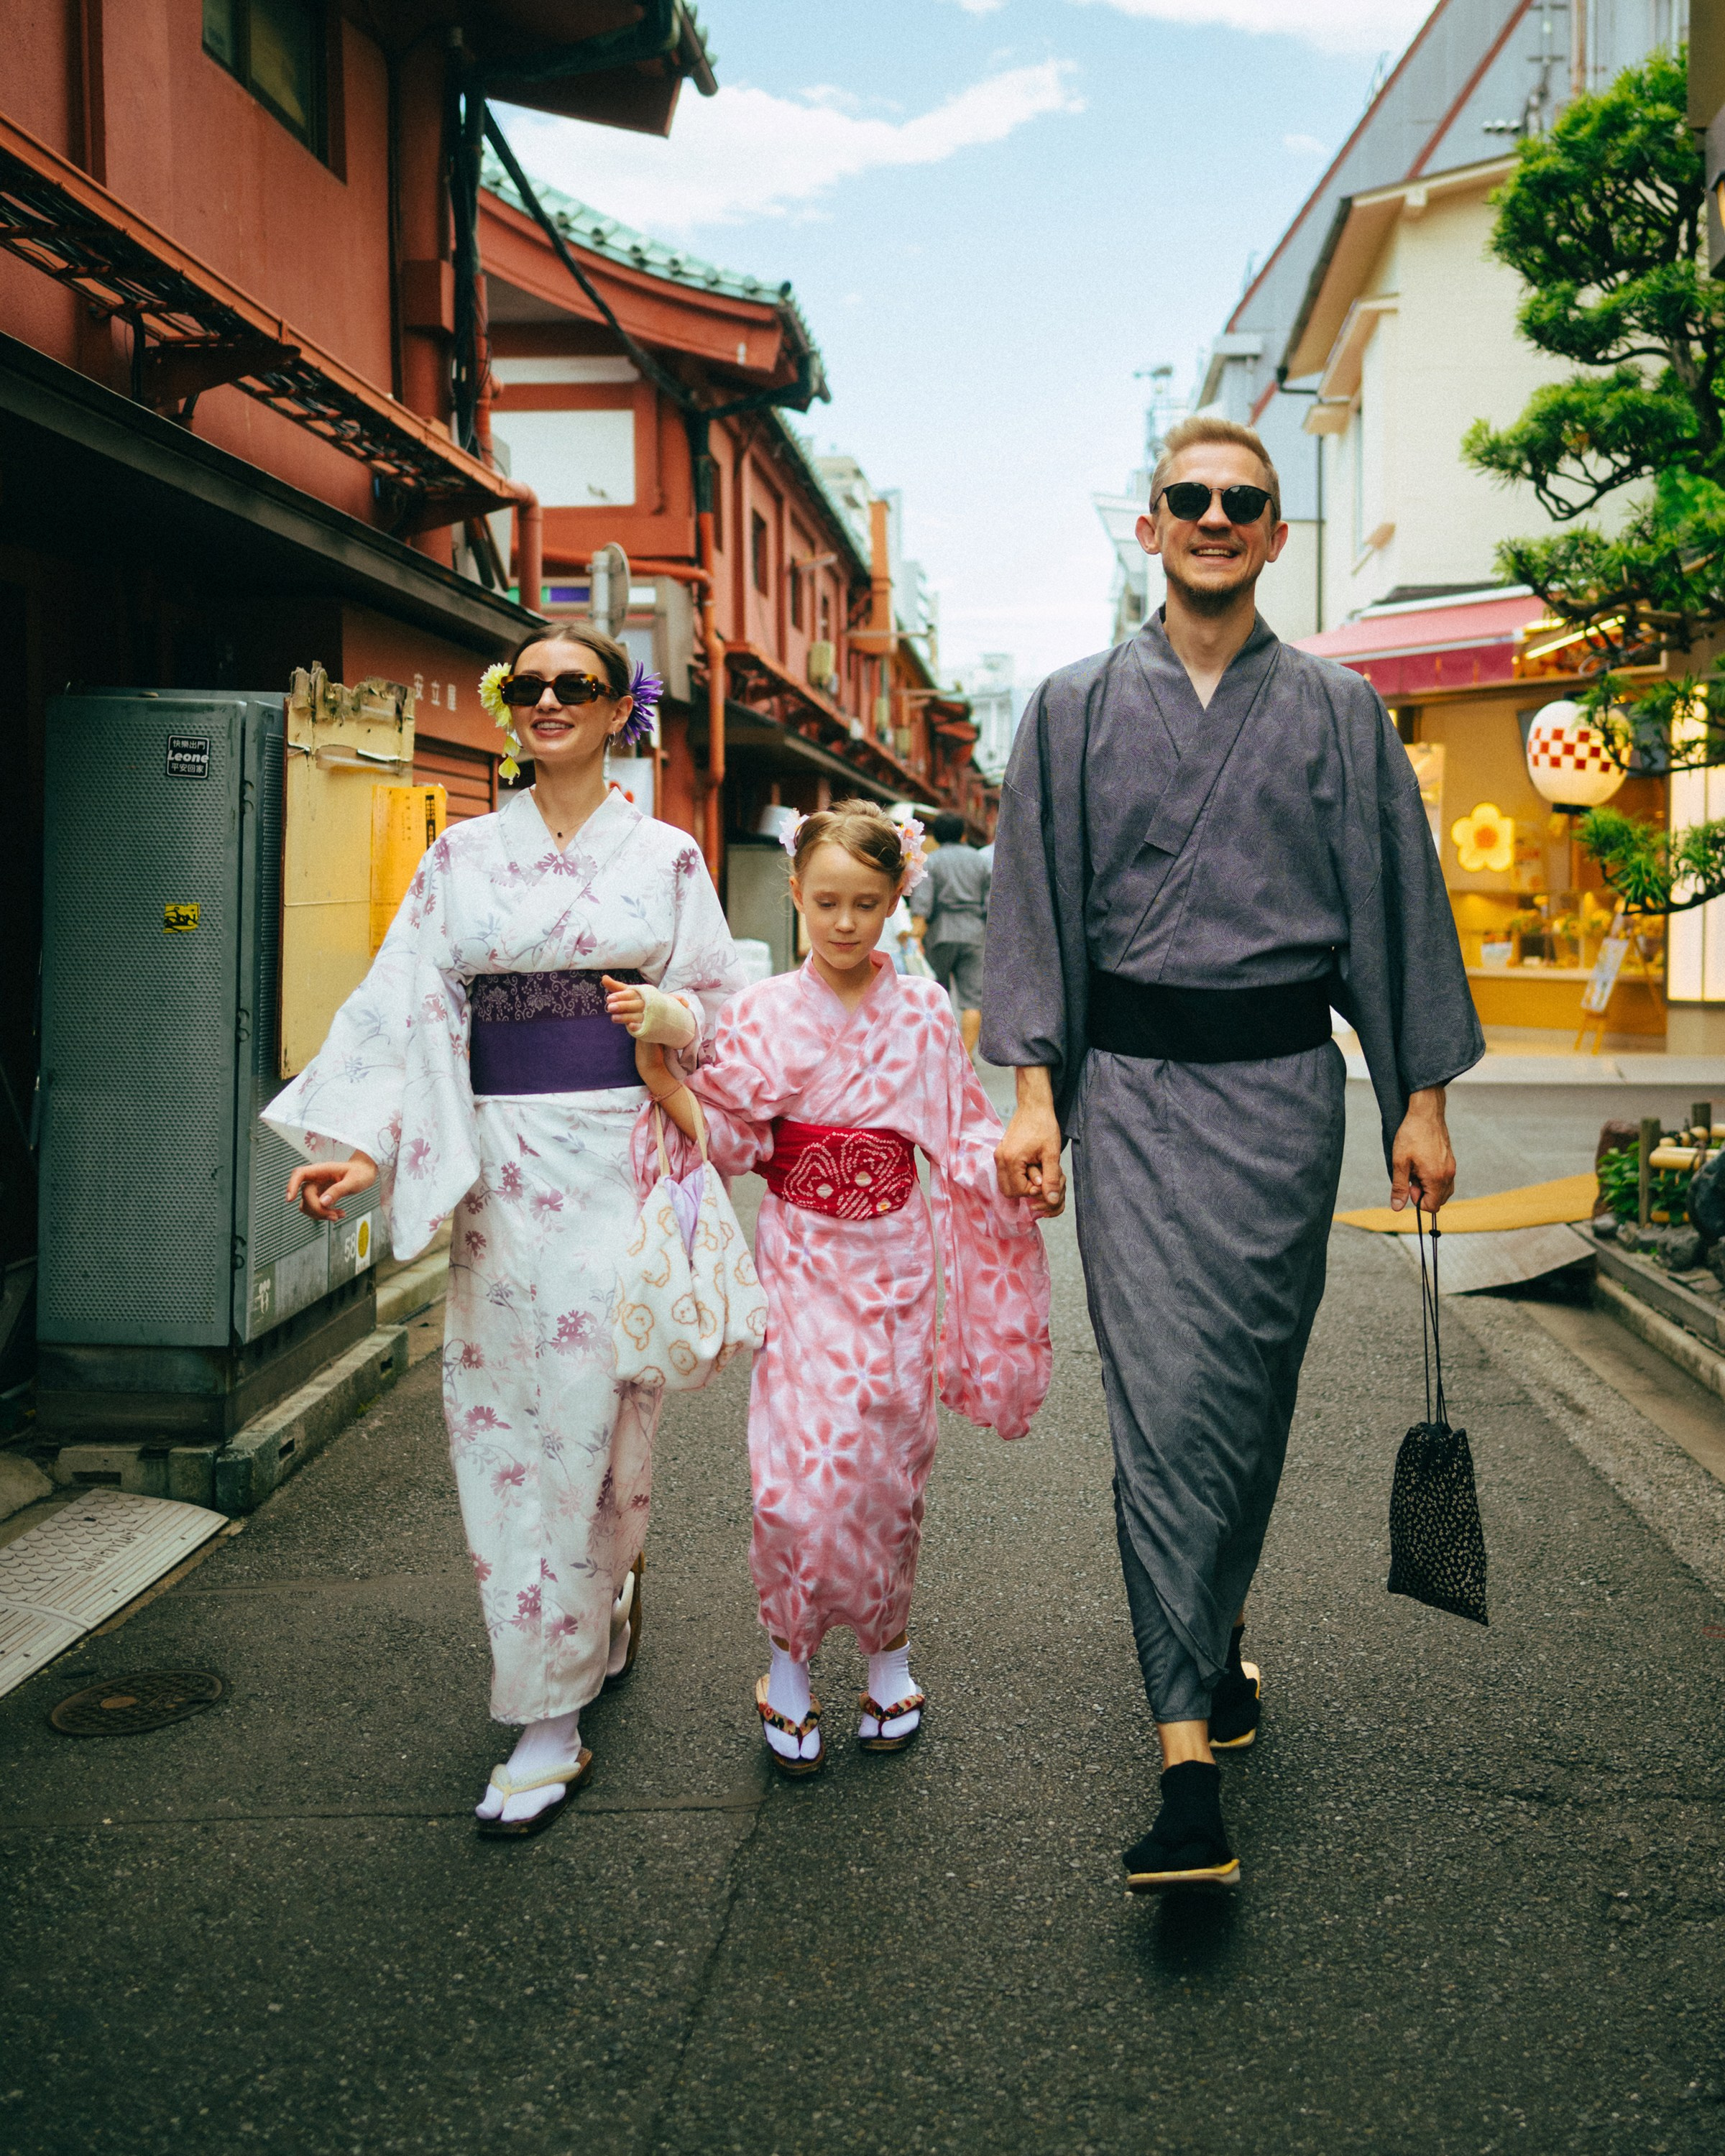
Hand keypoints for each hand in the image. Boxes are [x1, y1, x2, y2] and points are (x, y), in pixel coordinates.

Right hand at [286, 1152, 377, 1222]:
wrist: (365, 1172)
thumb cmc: (361, 1173)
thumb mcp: (354, 1181)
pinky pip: (315, 1209)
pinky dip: (324, 1214)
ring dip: (320, 1214)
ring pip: (308, 1205)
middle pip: (305, 1195)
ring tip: (339, 1215)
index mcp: (322, 1170)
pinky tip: (339, 1214)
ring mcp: (317, 1188)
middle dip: (317, 1209)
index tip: (290, 1199)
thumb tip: (323, 1202)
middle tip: (335, 1217)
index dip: (291, 1185)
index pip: (299, 1174)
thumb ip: (339, 1190)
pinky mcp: (321, 1196)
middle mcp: (316, 1179)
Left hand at [603, 975, 645, 1028]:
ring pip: (637, 1016)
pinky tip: (630, 1026)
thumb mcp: (628, 993)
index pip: (631, 994)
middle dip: (622, 1006)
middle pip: (634, 1005)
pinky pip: (643, 1026)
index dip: (620, 996)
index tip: (609, 999)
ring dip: (625, 1017)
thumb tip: (604, 978)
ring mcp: (647, 1016)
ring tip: (613, 1018)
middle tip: (609, 1007)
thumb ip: (616, 986)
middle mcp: (644, 1004)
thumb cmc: (638, 1001)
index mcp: (639, 994)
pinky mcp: (647, 1026)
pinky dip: (637, 1026)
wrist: (659, 1014)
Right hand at [997, 1068, 1065, 1218]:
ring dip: (1021, 1183)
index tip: (1045, 1177)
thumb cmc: (1044, 1126)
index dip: (1034, 1190)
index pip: (1018, 1190)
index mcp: (1011, 1159)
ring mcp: (998, 1156)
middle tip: (1040, 1177)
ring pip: (1005, 1184)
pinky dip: (1017, 1176)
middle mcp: (1000, 1159)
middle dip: (1025, 1189)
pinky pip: (1005, 1174)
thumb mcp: (1051, 1154)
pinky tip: (1030, 1166)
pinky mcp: (1000, 1153)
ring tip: (1036, 1170)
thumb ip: (1051, 1179)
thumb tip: (1052, 1201)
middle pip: (1008, 1191)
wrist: (1034, 1106)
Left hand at [1390, 1087, 1454, 1213]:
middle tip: (1412, 1176)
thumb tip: (1397, 1207)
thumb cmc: (1412, 1135)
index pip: (1432, 1207)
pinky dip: (1434, 1178)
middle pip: (1439, 1201)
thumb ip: (1399, 1187)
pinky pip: (1445, 1179)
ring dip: (1429, 1187)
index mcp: (1436, 1178)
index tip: (1410, 1185)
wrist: (1426, 1113)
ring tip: (1417, 1169)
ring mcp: (1451, 1168)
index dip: (1417, 1201)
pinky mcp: (1451, 1161)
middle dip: (1424, 1194)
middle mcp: (1448, 1175)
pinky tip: (1423, 1164)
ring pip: (1443, 1190)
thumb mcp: (1400, 1162)